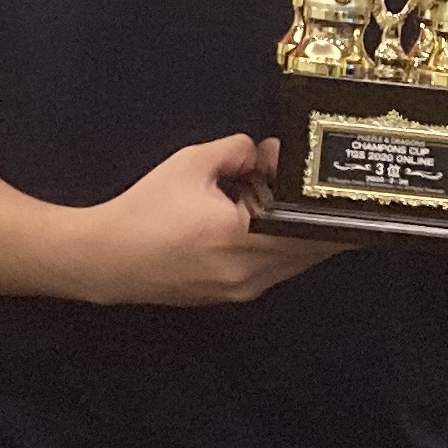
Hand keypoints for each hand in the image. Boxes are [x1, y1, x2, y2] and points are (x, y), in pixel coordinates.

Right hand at [82, 133, 343, 306]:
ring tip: (278, 200)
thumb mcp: (192, 163)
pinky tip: (257, 220)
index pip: (311, 232)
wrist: (106, 259)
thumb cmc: (146, 210)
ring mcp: (240, 291)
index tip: (340, 189)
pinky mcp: (229, 297)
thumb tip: (266, 153)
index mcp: (242, 239)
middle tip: (314, 187)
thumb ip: (237, 151)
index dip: (331, 210)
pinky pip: (271, 271)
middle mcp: (249, 274)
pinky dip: (276, 246)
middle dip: (317, 218)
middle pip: (308, 250)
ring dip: (296, 233)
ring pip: (291, 262)